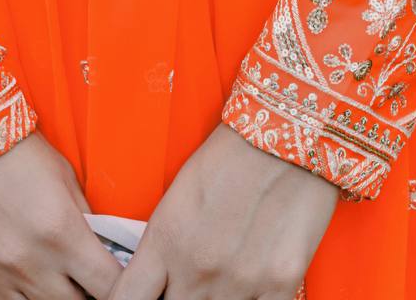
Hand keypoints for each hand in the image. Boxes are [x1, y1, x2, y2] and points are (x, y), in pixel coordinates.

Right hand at [0, 131, 123, 299]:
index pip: (109, 286)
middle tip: (75, 274)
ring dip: (43, 296)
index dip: (116, 285)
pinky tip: (8, 282)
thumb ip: (84, 219)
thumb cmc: (12, 149)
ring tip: (42, 273)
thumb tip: (102, 250)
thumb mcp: (62, 175)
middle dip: (80, 293)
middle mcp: (28, 262)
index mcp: (61, 233)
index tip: (111, 278)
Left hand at [107, 122, 338, 299]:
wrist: (288, 133)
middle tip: (187, 278)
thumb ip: (166, 244)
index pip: (127, 299)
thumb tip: (161, 280)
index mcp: (165, 239)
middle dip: (176, 298)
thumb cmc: (232, 154)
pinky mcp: (279, 286)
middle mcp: (197, 269)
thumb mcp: (180, 194)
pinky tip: (249, 286)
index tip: (141, 296)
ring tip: (222, 274)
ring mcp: (238, 283)